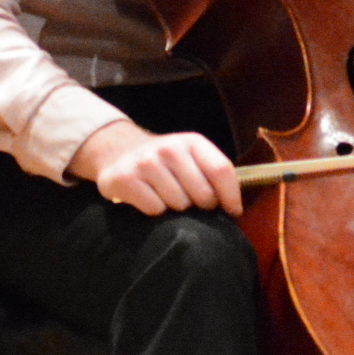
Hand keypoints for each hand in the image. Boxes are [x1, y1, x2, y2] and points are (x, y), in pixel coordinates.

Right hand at [73, 119, 242, 215]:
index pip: (222, 170)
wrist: (119, 152)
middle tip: (193, 203)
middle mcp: (169, 149)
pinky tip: (150, 200)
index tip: (233, 212)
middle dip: (203, 205)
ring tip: (169, 198)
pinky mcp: (124, 179)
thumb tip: (234, 208)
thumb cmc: (165, 162)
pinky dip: (156, 211)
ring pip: (180, 204)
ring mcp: (145, 163)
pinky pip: (155, 210)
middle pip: (203, 193)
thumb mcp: (191, 156)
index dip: (231, 196)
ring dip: (178, 209)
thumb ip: (212, 174)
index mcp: (192, 142)